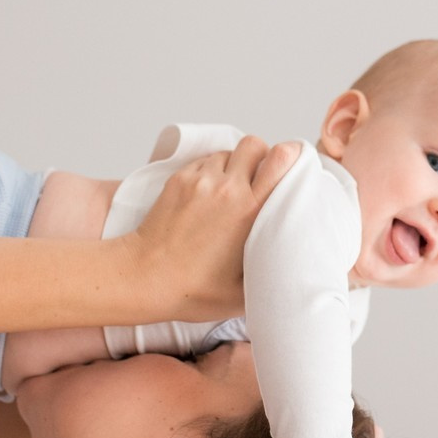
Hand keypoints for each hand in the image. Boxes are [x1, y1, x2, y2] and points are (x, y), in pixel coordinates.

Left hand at [130, 135, 300, 320]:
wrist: (143, 277)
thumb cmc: (192, 290)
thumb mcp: (244, 293)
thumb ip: (273, 274)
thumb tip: (294, 269)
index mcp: (249, 210)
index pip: (280, 159)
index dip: (292, 156)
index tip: (293, 168)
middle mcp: (227, 188)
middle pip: (255, 144)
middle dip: (263, 156)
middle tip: (261, 179)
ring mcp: (200, 180)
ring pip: (228, 152)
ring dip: (236, 164)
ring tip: (234, 189)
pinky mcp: (179, 180)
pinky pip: (205, 161)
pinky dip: (213, 171)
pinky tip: (210, 195)